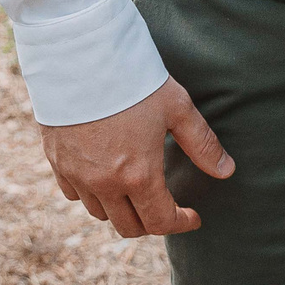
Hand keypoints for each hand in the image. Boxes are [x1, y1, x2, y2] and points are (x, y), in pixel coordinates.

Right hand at [39, 76, 232, 237]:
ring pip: (101, 214)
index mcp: (138, 175)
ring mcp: (77, 175)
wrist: (80, 57)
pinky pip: (74, 194)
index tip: (193, 217)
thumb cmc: (133, 80)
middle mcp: (105, 184)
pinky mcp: (57, 162)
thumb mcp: (177, 108)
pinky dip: (91, 194)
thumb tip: (227, 170)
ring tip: (135, 191)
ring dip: (121, 210)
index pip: (161, 221)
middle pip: (129, 227)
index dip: (181, 223)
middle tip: (165, 206)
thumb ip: (202, 144)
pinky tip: (102, 177)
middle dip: (152, 223)